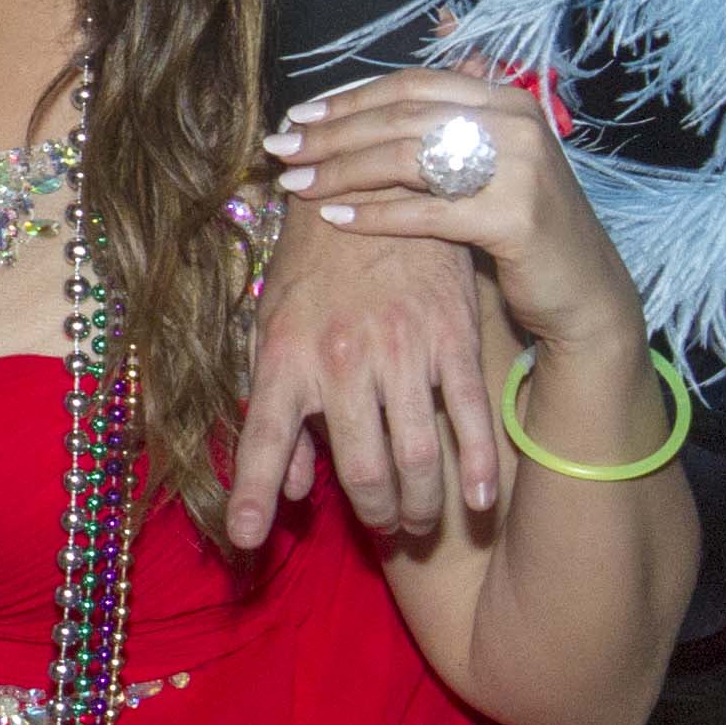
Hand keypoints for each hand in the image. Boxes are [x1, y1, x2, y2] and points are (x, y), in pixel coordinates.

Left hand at [225, 196, 493, 544]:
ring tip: (418, 520)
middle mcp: (339, 358)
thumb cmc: (313, 264)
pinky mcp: (450, 337)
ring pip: (415, 457)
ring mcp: (400, 350)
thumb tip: (293, 484)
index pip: (263, 439)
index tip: (246, 540)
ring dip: (420, 505)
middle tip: (383, 527)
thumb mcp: (272, 325)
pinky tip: (479, 501)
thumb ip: (274, 404)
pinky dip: (476, 468)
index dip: (253, 495)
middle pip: (361, 469)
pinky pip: (468, 417)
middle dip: (374, 514)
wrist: (371, 184)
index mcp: (285, 354)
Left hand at [266, 65, 641, 376]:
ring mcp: (520, 168)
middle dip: (332, 133)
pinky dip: (375, 215)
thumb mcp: (482, 168)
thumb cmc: (518, 227)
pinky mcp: (515, 218)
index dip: (350, 97)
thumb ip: (432, 136)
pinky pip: (426, 212)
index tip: (298, 115)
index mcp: (505, 100)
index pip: (411, 85)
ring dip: (341, 171)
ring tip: (293, 185)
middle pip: (402, 118)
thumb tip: (346, 115)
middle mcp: (516, 123)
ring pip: (408, 159)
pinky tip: (333, 220)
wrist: (583, 292)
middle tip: (280, 148)